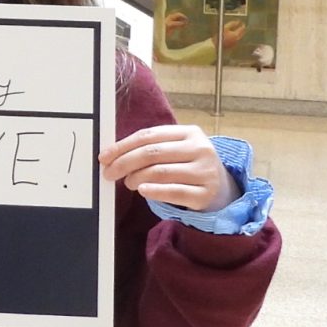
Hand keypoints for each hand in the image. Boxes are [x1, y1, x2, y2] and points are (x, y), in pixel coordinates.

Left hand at [99, 123, 235, 213]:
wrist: (222, 190)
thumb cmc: (190, 167)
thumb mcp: (177, 150)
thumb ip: (151, 147)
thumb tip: (113, 155)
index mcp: (190, 132)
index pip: (148, 135)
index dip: (122, 146)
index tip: (104, 157)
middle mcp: (200, 149)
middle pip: (152, 152)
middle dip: (124, 163)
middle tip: (109, 173)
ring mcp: (205, 172)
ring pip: (160, 172)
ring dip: (136, 178)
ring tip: (128, 183)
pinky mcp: (205, 194)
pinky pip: (173, 192)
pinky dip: (154, 191)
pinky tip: (142, 190)